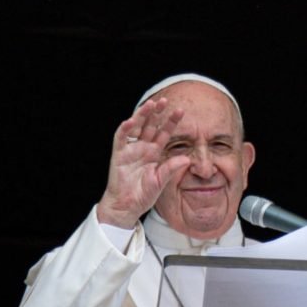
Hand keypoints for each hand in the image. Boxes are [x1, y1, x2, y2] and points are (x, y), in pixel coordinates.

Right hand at [96, 98, 190, 227]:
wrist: (127, 206)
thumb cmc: (143, 195)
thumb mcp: (161, 181)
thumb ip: (172, 168)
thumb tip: (187, 158)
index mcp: (154, 153)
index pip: (164, 133)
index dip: (171, 122)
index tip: (181, 111)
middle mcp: (143, 148)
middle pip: (150, 125)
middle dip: (157, 113)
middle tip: (165, 100)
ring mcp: (130, 150)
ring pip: (136, 127)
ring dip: (142, 115)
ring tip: (150, 104)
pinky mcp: (118, 154)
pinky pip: (121, 138)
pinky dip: (124, 129)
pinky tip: (130, 121)